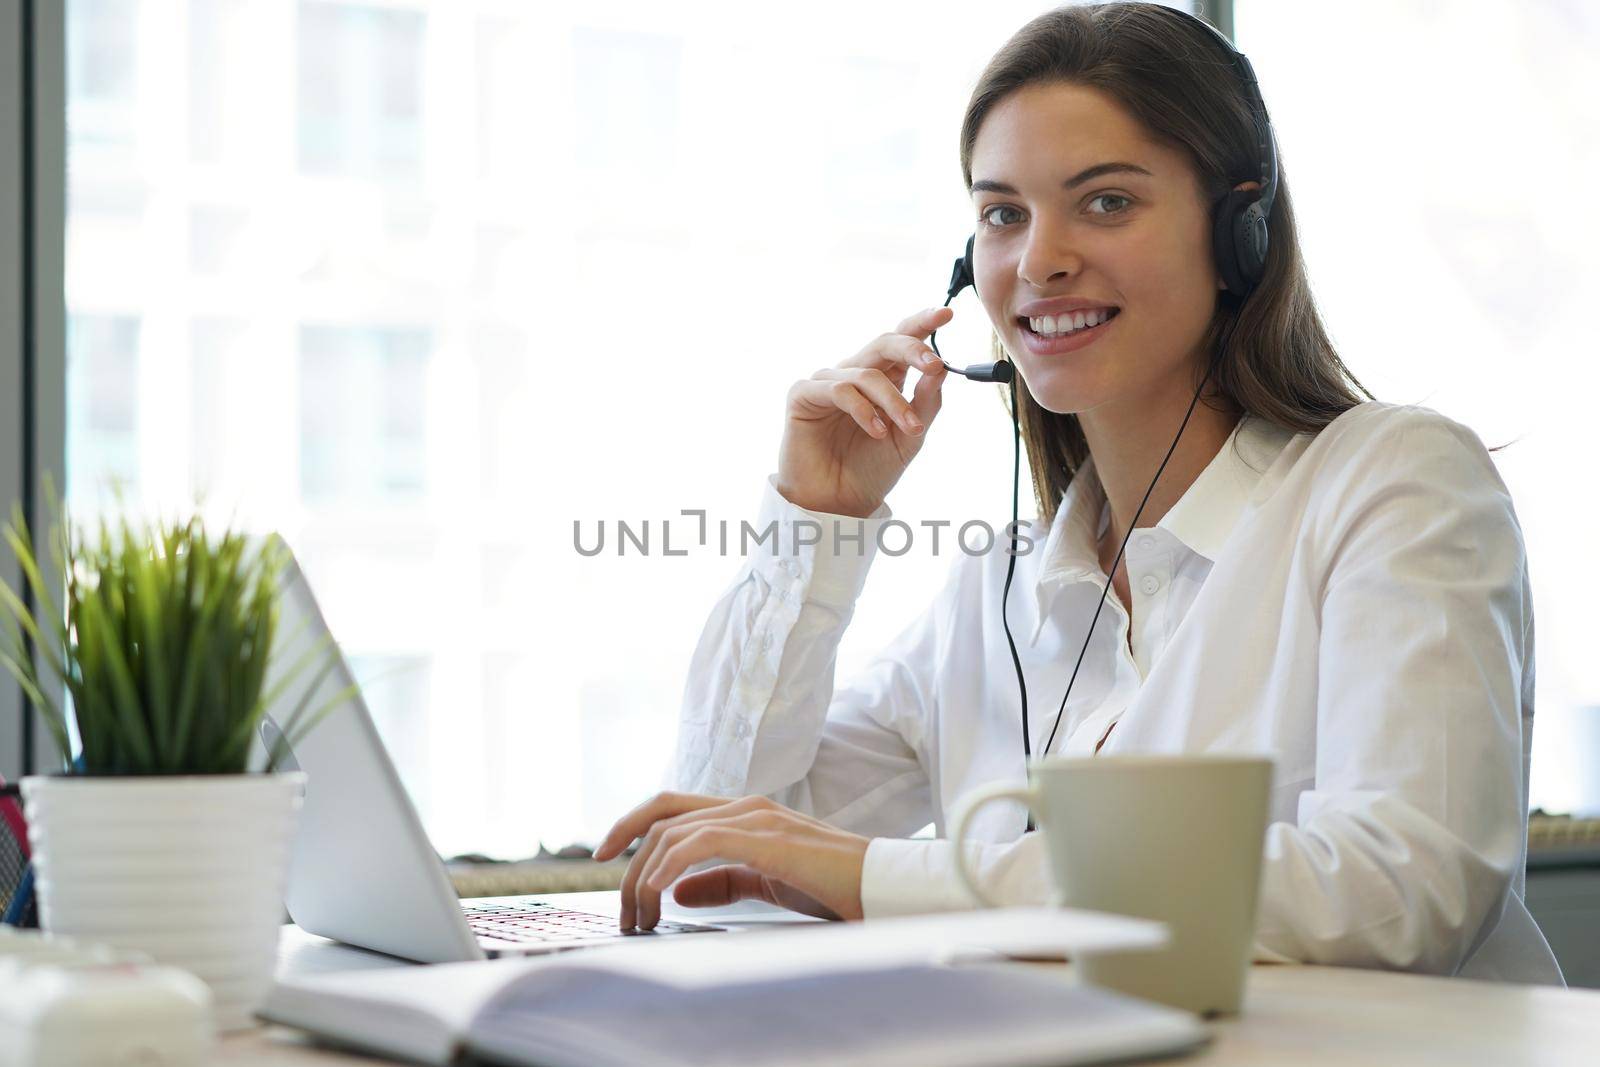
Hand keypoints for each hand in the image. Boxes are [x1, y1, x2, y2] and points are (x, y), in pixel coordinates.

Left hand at [593, 792, 869, 930]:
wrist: (882, 887)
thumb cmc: (834, 886)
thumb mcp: (767, 884)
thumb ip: (725, 881)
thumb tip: (679, 890)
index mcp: (745, 814)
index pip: (673, 808)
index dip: (631, 825)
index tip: (605, 856)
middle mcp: (746, 806)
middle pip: (662, 814)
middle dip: (626, 855)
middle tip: (620, 906)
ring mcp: (757, 818)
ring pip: (675, 831)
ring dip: (644, 874)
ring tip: (639, 914)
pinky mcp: (768, 838)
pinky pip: (702, 843)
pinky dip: (670, 866)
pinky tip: (658, 892)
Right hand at [775, 307, 950, 517]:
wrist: (838, 503)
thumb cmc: (871, 470)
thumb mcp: (910, 437)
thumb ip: (925, 404)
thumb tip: (941, 368)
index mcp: (883, 379)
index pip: (901, 341)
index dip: (921, 324)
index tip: (946, 314)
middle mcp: (855, 375)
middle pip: (884, 343)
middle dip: (913, 349)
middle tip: (934, 365)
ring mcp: (828, 383)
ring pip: (867, 374)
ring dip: (894, 401)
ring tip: (908, 429)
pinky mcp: (803, 395)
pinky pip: (839, 389)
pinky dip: (864, 410)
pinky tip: (877, 431)